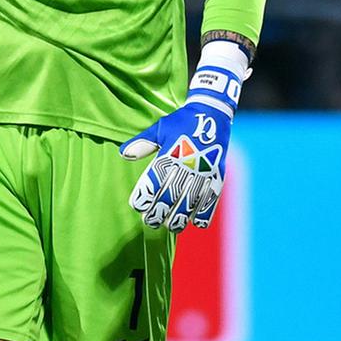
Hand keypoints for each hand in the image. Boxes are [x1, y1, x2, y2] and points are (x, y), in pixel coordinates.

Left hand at [120, 99, 230, 231]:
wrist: (212, 113)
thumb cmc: (181, 122)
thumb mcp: (159, 128)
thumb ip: (142, 143)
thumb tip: (123, 154)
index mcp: (170, 154)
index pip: (154, 181)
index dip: (144, 196)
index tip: (137, 206)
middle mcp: (187, 165)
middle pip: (170, 196)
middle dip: (159, 212)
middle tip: (150, 222)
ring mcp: (204, 172)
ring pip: (190, 202)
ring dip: (180, 217)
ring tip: (171, 226)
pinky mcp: (217, 175)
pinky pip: (211, 198)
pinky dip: (204, 213)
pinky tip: (195, 223)